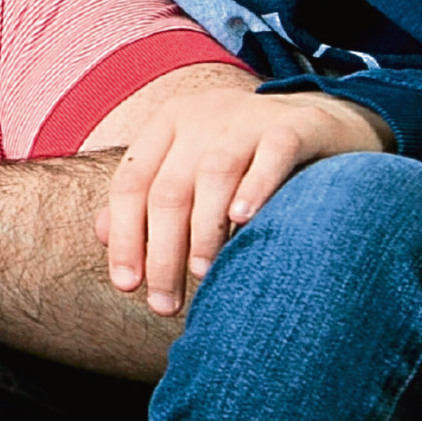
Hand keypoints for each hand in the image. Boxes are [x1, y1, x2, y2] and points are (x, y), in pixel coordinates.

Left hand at [99, 90, 388, 313]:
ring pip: (213, 175)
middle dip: (162, 252)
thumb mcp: (190, 170)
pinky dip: (256, 187)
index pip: (131, 184)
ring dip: (203, 231)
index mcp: (167, 126)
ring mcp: (249, 117)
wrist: (320, 122)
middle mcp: (202, 116)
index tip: (128, 286)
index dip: (124, 237)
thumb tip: (101, 233)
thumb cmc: (243, 160)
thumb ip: (148, 198)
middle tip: (165, 304)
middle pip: (169, 189)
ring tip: (203, 275)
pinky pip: (272, 155)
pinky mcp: (294, 126)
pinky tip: (244, 221)